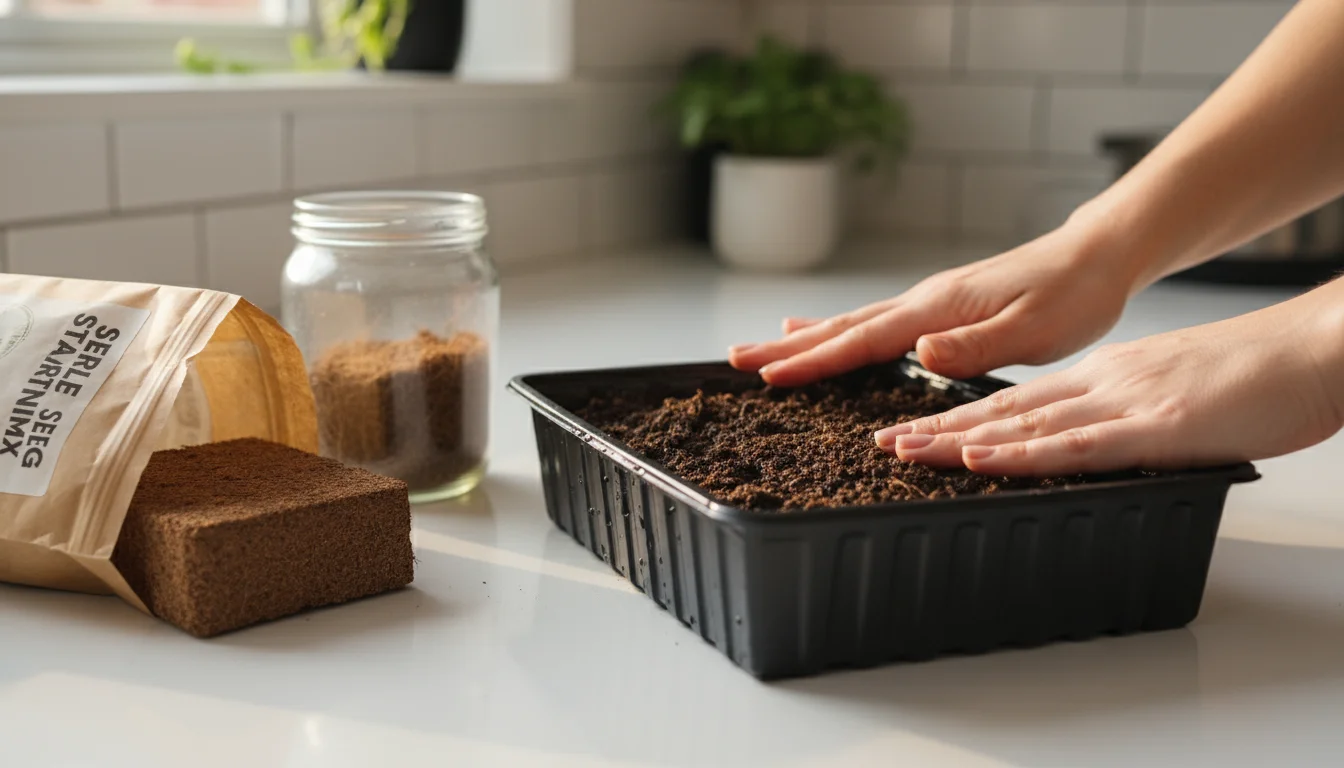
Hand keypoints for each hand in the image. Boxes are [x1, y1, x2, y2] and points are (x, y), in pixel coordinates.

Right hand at [728, 224, 1139, 385]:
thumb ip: (975, 344)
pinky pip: (875, 323)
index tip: (770, 376)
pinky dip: (839, 330)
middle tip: (737, 360)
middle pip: (843, 327)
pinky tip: (823, 331)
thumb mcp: (1035, 329)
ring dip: (805, 339)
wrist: (1097, 256)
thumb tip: (918, 352)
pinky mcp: (940, 309)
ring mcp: (929, 302)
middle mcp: (924, 301)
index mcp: (938, 308)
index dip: (815, 361)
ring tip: (764, 348)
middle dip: (788, 347)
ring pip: (853, 323)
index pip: (864, 339)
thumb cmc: (1074, 295)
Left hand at [877, 287, 1343, 474]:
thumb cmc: (1260, 378)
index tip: (915, 430)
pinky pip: (1075, 445)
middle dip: (940, 430)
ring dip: (958, 442)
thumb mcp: (1178, 395)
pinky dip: (1021, 454)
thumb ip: (1134, 415)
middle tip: (882, 443)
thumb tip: (1104, 439)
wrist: (1318, 348)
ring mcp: (1125, 403)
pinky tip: (978, 461)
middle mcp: (1103, 385)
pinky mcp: (1156, 427)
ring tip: (903, 452)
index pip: (1020, 401)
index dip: (962, 417)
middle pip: (1006, 412)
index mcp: (1108, 379)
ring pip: (1025, 426)